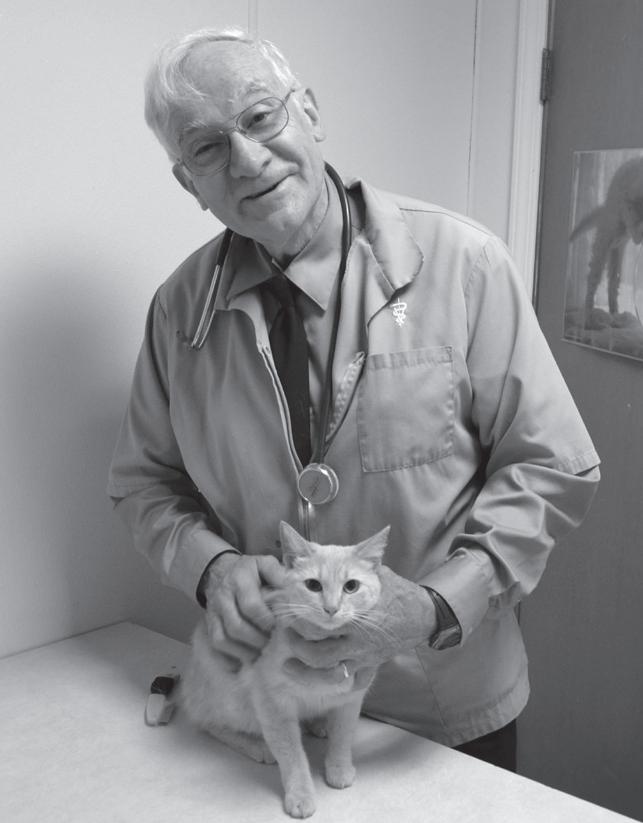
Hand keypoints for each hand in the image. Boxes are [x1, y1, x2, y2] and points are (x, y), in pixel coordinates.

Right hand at [203, 553, 286, 665]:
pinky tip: (243, 660)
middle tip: (271, 641)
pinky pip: (215, 645)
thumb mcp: (264, 564)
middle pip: (236, 627)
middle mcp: (223, 597)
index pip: (251, 606)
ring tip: (260, 651)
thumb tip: (291, 590)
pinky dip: (228, 657)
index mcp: (240, 580)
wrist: (221, 570)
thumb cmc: (250, 571)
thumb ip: (278, 574)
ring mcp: (213, 612)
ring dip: (243, 651)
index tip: (277, 626)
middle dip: (256, 639)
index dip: (266, 620)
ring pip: (223, 639)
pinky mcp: (209, 623)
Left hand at [284, 565, 437, 674]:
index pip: (322, 623)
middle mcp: (359, 641)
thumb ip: (355, 566)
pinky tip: (317, 678)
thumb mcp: (377, 574)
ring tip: (288, 665)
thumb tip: (325, 549)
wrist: (424, 616)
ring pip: (330, 675)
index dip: (301, 620)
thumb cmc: (398, 592)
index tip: (288, 612)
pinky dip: (333, 684)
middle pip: (319, 653)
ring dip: (306, 673)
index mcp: (358, 616)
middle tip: (285, 635)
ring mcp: (364, 657)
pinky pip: (350, 684)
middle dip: (298, 647)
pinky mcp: (370, 666)